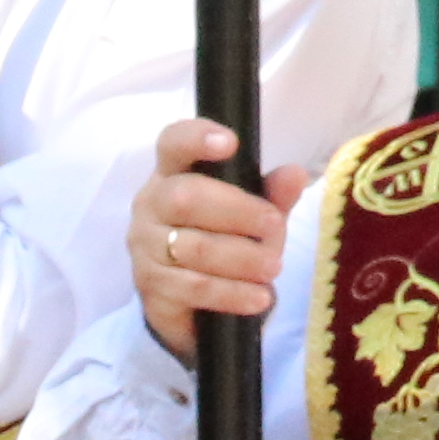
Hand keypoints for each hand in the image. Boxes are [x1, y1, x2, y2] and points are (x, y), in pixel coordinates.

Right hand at [127, 120, 302, 350]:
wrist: (195, 300)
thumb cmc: (225, 241)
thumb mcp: (255, 217)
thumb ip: (273, 196)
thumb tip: (294, 174)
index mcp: (173, 174)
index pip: (173, 144)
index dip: (196, 138)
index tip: (231, 143)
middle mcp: (150, 205)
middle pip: (184, 197)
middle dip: (237, 212)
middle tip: (274, 226)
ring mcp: (144, 247)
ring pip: (192, 247)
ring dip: (241, 258)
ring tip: (273, 267)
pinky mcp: (150, 286)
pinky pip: (193, 287)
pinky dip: (232, 293)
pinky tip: (259, 297)